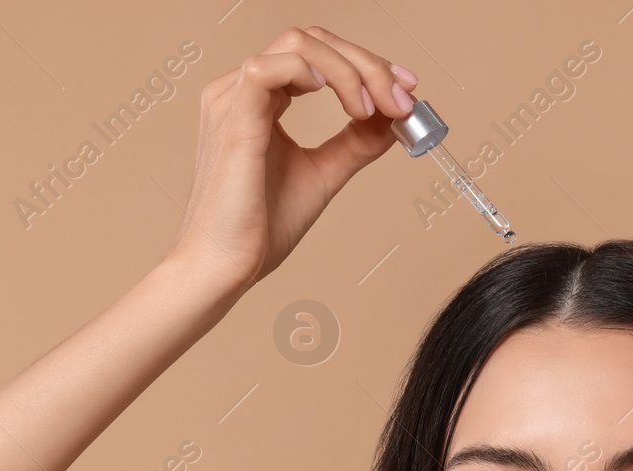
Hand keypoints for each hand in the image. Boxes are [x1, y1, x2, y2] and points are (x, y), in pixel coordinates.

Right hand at [165, 26, 418, 295]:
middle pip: (312, 41)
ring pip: (297, 45)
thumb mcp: (323, 174)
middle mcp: (243, 91)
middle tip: (403, 99)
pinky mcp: (232, 118)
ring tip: (374, 109)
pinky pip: (268, 68)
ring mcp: (233, 99)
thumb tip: (394, 119)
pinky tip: (341, 98)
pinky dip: (311, 71)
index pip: (317, 56)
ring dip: (350, 70)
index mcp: (261, 101)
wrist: (226, 266)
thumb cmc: (259, 228)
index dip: (366, 64)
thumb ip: (355, 143)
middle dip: (367, 64)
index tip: (405, 91)